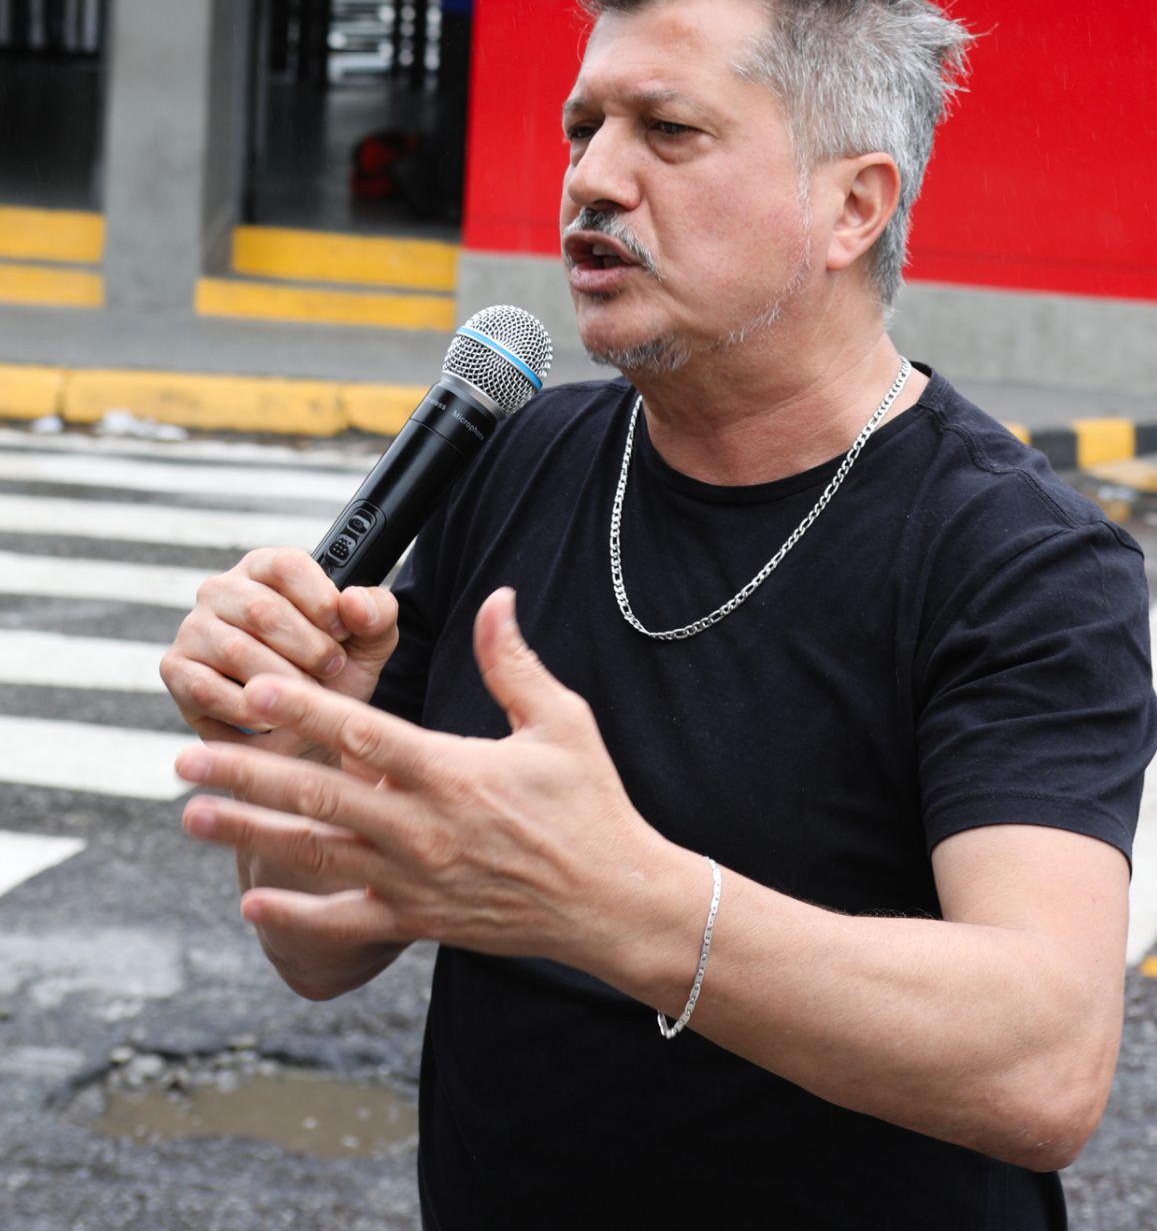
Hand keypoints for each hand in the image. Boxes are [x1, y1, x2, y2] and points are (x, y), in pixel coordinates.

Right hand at [160, 548, 398, 752]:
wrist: (300, 735)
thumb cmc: (330, 678)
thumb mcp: (368, 643)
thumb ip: (378, 613)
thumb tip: (354, 602)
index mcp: (267, 567)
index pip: (288, 565)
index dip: (321, 601)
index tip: (344, 634)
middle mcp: (223, 588)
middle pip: (263, 610)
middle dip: (307, 649)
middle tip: (330, 672)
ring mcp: (194, 627)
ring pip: (238, 651)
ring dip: (281, 682)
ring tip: (304, 696)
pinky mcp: (176, 668)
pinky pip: (208, 688)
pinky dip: (246, 709)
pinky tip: (270, 718)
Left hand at [174, 588, 699, 996]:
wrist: (609, 900)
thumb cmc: (589, 804)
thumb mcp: (561, 721)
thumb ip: (513, 661)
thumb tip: (496, 597)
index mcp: (451, 772)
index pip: (364, 734)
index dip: (307, 710)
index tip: (257, 690)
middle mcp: (421, 828)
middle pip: (318, 796)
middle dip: (247, 774)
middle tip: (186, 758)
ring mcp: (414, 880)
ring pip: (316, 854)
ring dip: (250, 834)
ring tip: (191, 816)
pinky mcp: (417, 919)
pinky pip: (345, 918)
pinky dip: (296, 910)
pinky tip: (250, 900)